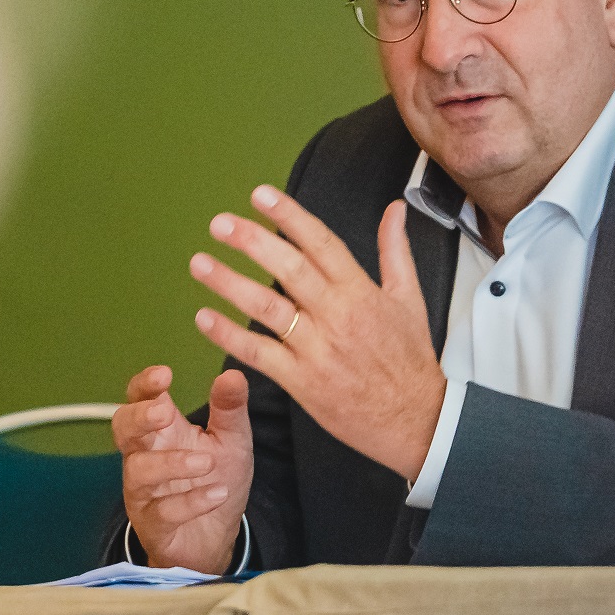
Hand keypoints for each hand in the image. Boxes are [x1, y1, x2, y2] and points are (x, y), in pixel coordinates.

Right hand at [112, 362, 252, 572]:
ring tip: (208, 463)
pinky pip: (162, 512)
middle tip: (164, 413)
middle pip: (122, 428)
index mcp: (163, 430)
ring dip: (172, 464)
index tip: (164, 374)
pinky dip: (190, 502)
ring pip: (139, 471)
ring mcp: (144, 491)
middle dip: (139, 417)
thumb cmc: (216, 480)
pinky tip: (217, 494)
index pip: (140, 399)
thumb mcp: (232, 441)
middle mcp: (145, 456)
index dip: (144, 385)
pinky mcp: (153, 524)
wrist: (216, 538)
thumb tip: (233, 374)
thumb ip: (230, 410)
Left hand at [190, 187, 443, 481]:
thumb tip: (394, 209)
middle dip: (251, 241)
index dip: (289, 216)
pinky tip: (204, 318)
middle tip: (220, 223)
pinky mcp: (302, 381)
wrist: (415, 419)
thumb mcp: (410, 299)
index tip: (260, 195)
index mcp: (361, 292)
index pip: (320, 243)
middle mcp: (337, 315)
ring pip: (267, 308)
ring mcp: (317, 349)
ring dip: (230, 283)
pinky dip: (229, 336)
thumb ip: (395, 250)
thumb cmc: (409, 359)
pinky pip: (259, 353)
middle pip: (289, 268)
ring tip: (200, 264)